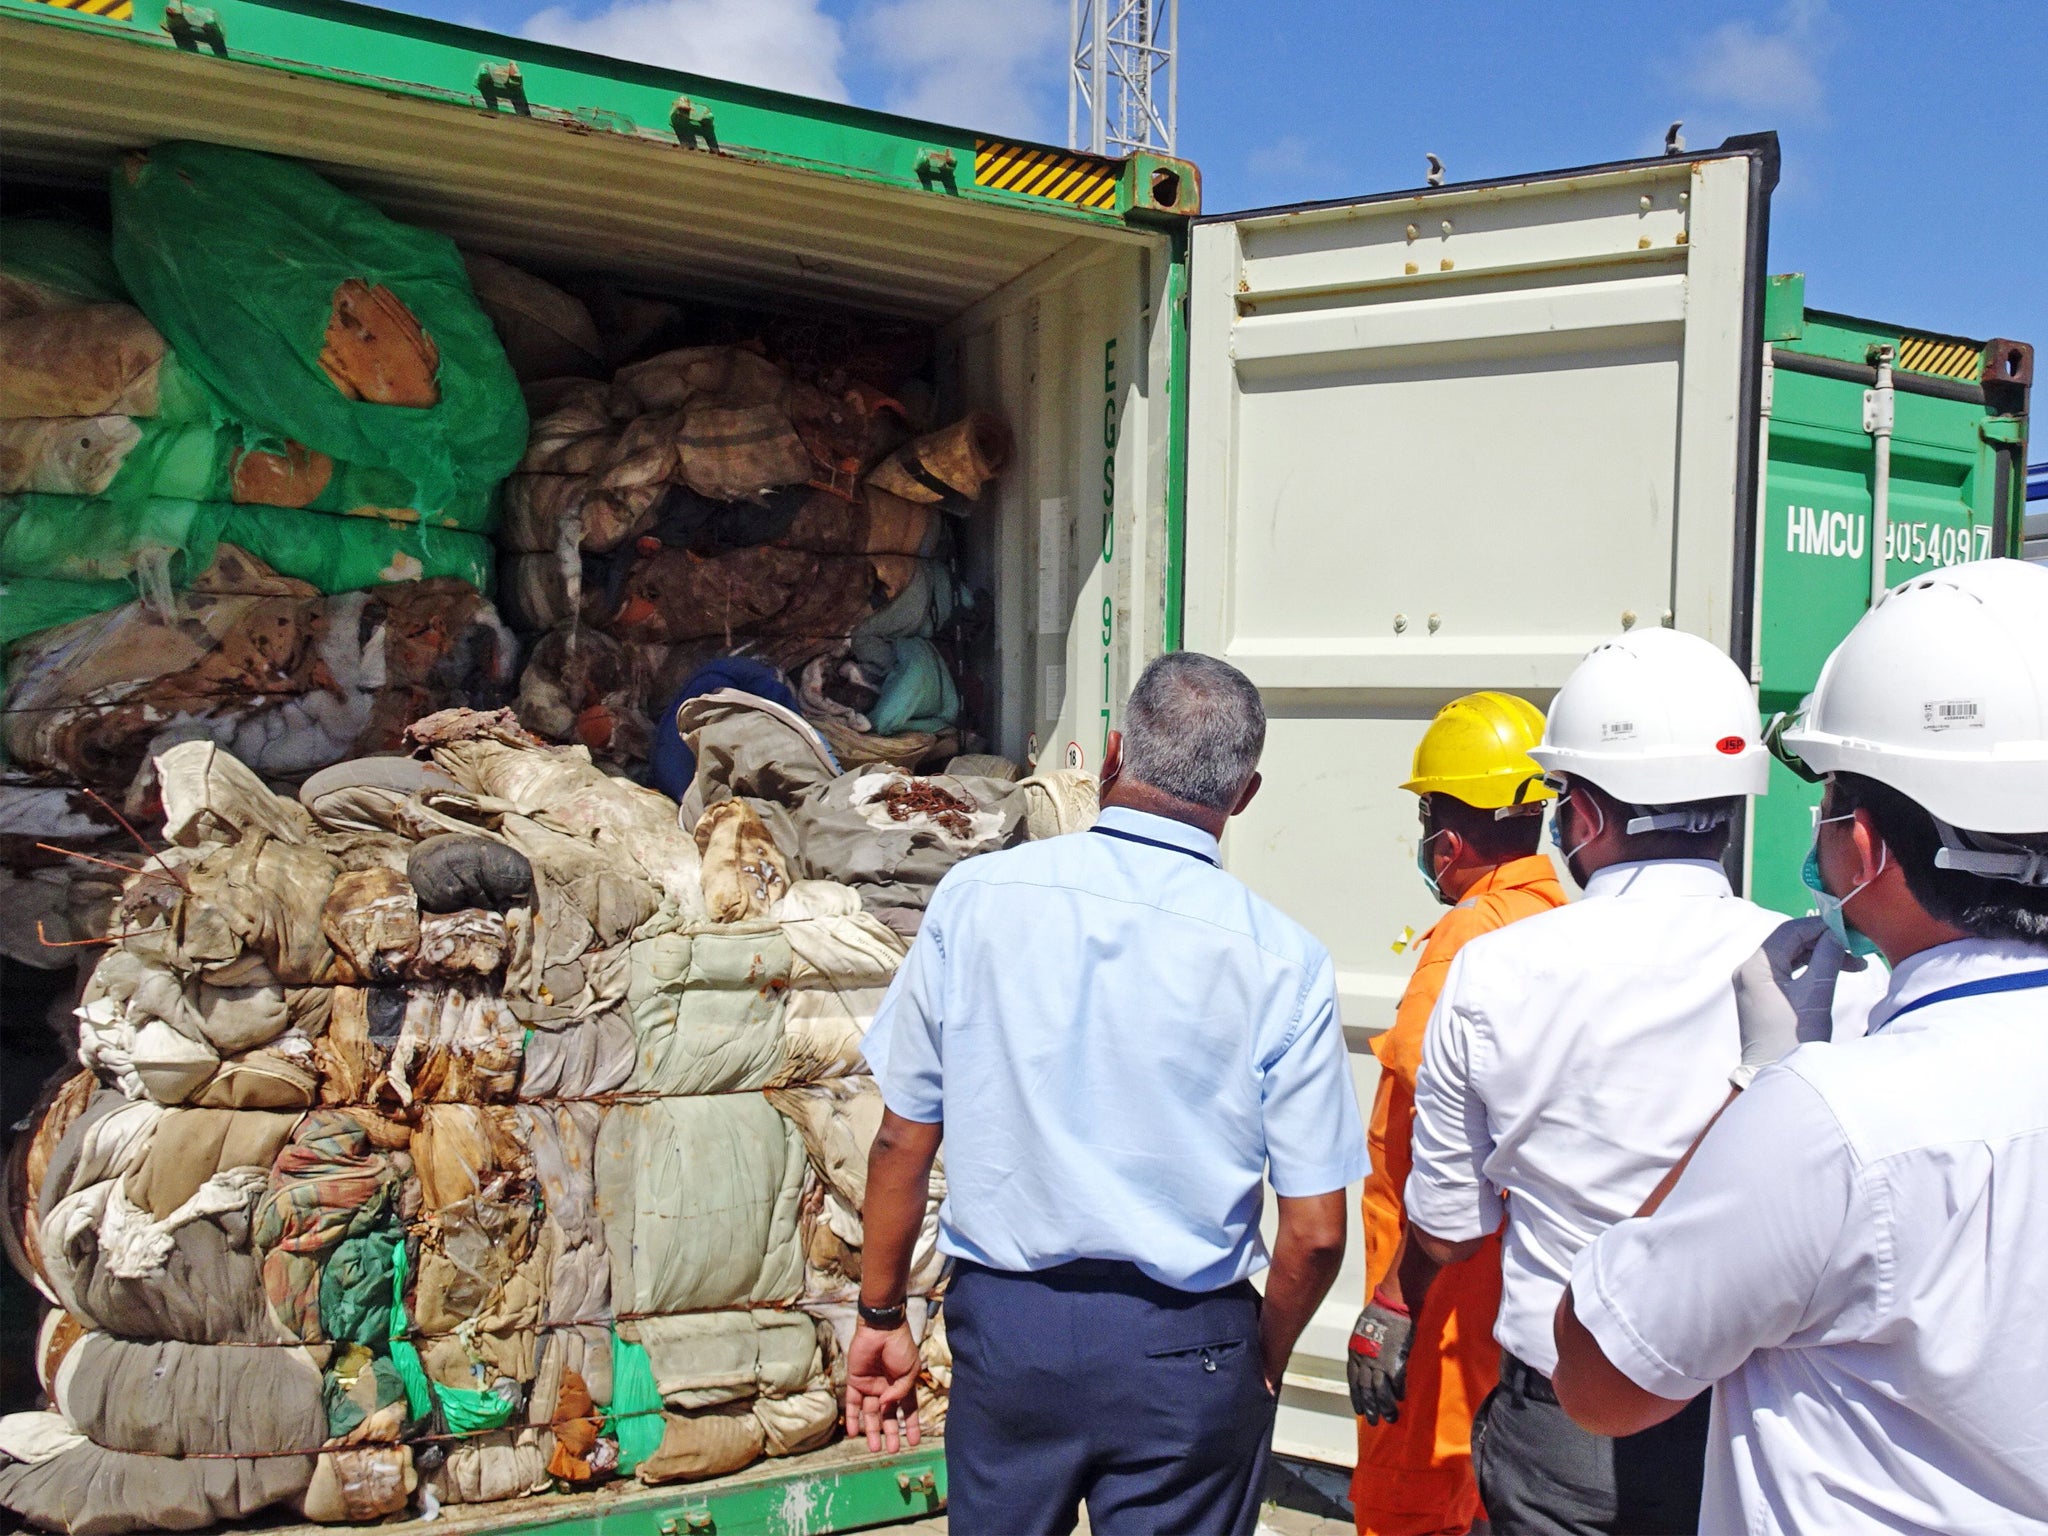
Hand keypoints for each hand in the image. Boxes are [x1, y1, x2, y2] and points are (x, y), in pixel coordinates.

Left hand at [843, 1322, 920, 1452]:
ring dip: (872, 1431)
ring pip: (870, 1414)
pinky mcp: (855, 1381)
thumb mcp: (909, 1371)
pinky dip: (852, 1418)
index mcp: (903, 1384)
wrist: (881, 1328)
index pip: (908, 1410)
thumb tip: (886, 1408)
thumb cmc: (900, 1347)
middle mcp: (886, 1388)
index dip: (911, 1425)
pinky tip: (853, 1433)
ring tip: (875, 1448)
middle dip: (891, 1433)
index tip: (914, 1442)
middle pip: (888, 1416)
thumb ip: (901, 1392)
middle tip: (892, 1451)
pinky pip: (853, 1404)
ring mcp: (871, 1386)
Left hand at [1346, 1297, 1413, 1424]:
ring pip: (1380, 1390)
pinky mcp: (1395, 1360)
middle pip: (1365, 1388)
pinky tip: (1401, 1399)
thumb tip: (1365, 1361)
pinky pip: (1396, 1381)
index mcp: (1354, 1351)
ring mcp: (1379, 1360)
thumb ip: (1363, 1348)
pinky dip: (1398, 1392)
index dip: (1356, 1396)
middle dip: (1369, 1407)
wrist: (1392, 1304)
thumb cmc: (1377, 1313)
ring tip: (1390, 1418)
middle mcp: (1364, 1359)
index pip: (1352, 1380)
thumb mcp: (1362, 1330)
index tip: (1358, 1410)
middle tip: (1372, 1421)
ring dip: (1385, 1406)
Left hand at [1731, 916, 1852, 1088]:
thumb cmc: (1795, 1038)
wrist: (1776, 1073)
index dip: (1821, 926)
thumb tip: (1837, 934)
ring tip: (1856, 963)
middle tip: (1857, 948)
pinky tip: (1838, 971)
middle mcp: (1750, 971)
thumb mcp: (1816, 994)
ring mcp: (1755, 983)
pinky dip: (1813, 969)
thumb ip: (1827, 959)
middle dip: (1824, 942)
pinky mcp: (1764, 995)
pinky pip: (1790, 972)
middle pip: (1790, 942)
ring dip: (1822, 956)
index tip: (1850, 929)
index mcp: (1756, 967)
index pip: (1790, 932)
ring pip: (1792, 957)